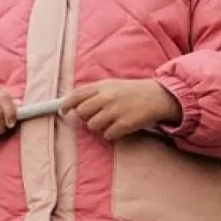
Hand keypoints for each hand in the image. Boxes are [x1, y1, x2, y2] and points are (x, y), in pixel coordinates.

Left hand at [63, 78, 181, 141]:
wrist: (158, 96)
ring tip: (111, 120)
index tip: (63, 111)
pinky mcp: (124, 124)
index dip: (66, 105)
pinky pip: (107, 135)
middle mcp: (107, 97)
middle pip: (82, 113)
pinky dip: (112, 133)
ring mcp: (115, 111)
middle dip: (86, 117)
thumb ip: (94, 92)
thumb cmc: (132, 92)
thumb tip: (73, 103)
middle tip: (97, 115)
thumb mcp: (112, 85)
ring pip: (92, 126)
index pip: (77, 95)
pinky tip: (120, 126)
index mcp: (102, 86)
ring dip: (99, 126)